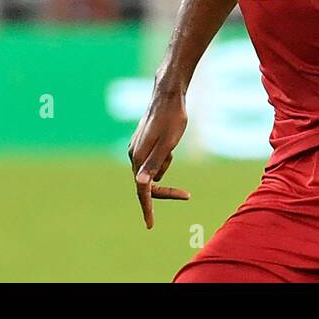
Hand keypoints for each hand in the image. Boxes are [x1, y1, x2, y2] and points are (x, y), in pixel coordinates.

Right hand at [127, 88, 190, 228]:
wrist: (168, 94)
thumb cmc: (172, 118)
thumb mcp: (168, 144)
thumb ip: (155, 164)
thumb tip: (140, 184)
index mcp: (138, 158)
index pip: (143, 190)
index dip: (148, 208)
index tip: (150, 225)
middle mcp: (133, 155)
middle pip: (148, 183)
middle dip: (165, 188)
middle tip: (186, 195)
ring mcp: (136, 148)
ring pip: (154, 169)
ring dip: (167, 164)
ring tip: (174, 145)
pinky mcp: (142, 142)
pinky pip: (154, 158)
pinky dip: (165, 156)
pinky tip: (170, 139)